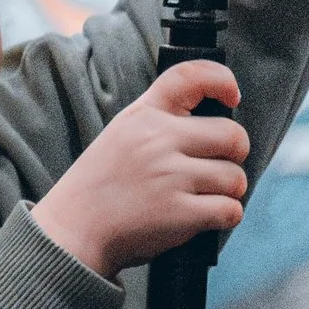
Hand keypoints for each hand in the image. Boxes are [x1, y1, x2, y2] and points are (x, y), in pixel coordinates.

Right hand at [34, 62, 248, 278]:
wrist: (73, 232)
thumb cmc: (102, 185)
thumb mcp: (122, 133)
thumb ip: (160, 119)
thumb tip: (216, 114)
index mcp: (144, 115)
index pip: (191, 76)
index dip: (223, 81)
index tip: (232, 97)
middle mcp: (158, 140)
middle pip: (233, 135)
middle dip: (235, 154)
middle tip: (218, 167)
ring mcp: (170, 176)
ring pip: (235, 176)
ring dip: (229, 191)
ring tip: (205, 197)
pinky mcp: (179, 213)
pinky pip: (230, 210)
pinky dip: (226, 216)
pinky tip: (207, 217)